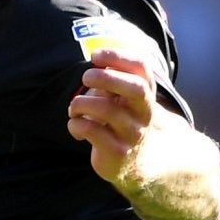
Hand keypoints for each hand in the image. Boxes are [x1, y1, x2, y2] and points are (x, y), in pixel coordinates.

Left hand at [67, 48, 159, 187]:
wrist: (135, 163)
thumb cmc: (122, 122)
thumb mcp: (122, 99)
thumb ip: (112, 81)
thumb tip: (96, 63)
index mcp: (145, 94)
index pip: (142, 67)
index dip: (119, 56)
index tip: (95, 55)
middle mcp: (144, 113)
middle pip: (135, 88)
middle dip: (106, 78)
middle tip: (86, 77)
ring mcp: (132, 133)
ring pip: (106, 109)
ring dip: (80, 103)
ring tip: (74, 107)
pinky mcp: (117, 152)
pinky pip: (91, 130)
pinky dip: (76, 124)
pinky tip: (76, 125)